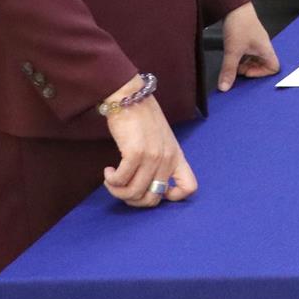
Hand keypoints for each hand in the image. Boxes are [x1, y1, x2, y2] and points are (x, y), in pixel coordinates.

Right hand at [102, 81, 195, 207]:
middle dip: (133, 200)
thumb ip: (160, 162)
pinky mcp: (136, 153)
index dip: (171, 197)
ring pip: (134, 193)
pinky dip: (111, 181)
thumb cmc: (142, 120)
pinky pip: (121, 181)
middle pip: (152, 199)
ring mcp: (153, 156)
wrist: (130, 98)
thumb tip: (146, 188)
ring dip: (117, 191)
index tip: (150, 189)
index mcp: (177, 156)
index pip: (189, 187)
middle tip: (122, 188)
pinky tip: (108, 171)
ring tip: (111, 179)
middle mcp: (168, 158)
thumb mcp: (160, 141)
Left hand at [217, 2, 279, 91]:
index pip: (274, 68)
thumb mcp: (233, 51)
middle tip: (238, 69)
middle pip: (263, 64)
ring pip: (254, 59)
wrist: (234, 5)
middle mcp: (263, 46)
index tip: (247, 72)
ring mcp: (256, 42)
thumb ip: (229, 70)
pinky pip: (248, 52)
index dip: (261, 74)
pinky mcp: (248, 38)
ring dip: (244, 63)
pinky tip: (232, 54)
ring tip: (233, 62)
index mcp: (266, 49)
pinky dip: (241, 57)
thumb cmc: (240, 24)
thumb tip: (225, 87)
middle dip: (250, 69)